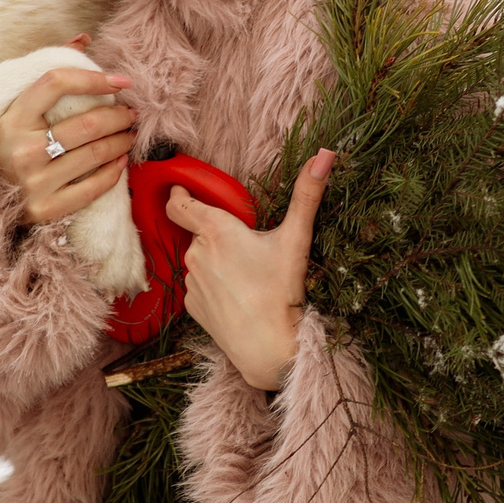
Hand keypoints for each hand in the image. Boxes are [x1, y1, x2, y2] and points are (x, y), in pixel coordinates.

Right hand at [0, 56, 135, 224]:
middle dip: (118, 116)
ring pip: (94, 155)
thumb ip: (49, 75)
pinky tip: (121, 161)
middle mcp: (22, 150)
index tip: (120, 81)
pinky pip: (92, 188)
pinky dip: (113, 172)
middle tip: (130, 114)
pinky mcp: (45, 208)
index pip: (56, 83)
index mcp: (12, 119)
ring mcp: (34, 182)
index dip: (93, 78)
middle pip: (86, 124)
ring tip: (128, 134)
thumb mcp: (19, 110)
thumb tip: (83, 40)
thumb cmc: (9, 145)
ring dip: (121, 142)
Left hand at [164, 148, 333, 391]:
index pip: (179, 204)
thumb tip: (325, 154)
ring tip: (246, 276)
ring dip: (216, 261)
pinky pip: (200, 285)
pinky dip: (214, 285)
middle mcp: (196, 253)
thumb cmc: (281, 291)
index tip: (181, 190)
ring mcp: (191, 281)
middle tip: (247, 247)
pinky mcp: (192, 306)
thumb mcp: (296, 239)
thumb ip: (307, 194)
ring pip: (200, 260)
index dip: (178, 194)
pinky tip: (237, 296)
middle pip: (199, 233)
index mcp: (216, 231)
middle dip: (217, 235)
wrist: (268, 347)